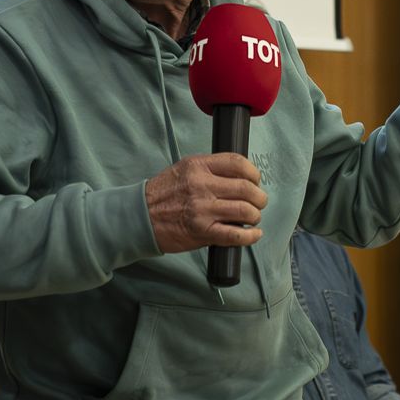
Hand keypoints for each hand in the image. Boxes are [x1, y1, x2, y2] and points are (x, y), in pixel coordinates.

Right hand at [144, 154, 266, 252]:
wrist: (140, 217)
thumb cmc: (162, 194)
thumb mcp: (183, 169)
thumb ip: (209, 169)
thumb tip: (239, 175)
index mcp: (198, 166)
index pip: (237, 163)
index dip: (253, 173)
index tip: (255, 180)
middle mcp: (201, 186)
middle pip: (246, 188)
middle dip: (259, 197)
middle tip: (258, 201)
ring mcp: (202, 210)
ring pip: (245, 210)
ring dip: (255, 215)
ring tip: (252, 217)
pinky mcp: (202, 232)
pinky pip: (235, 235)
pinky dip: (250, 236)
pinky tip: (254, 234)